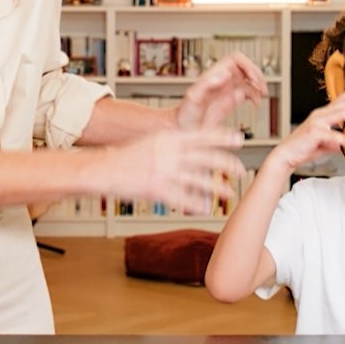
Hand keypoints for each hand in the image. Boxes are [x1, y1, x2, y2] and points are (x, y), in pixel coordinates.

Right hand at [97, 127, 247, 214]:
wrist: (103, 169)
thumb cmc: (126, 157)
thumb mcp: (152, 141)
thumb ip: (173, 143)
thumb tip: (194, 145)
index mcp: (168, 138)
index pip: (202, 135)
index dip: (222, 137)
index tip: (239, 139)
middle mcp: (169, 152)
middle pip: (206, 157)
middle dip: (227, 164)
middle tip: (241, 170)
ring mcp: (164, 171)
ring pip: (199, 179)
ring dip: (217, 187)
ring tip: (229, 192)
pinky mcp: (157, 189)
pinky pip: (183, 198)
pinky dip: (197, 204)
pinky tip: (205, 208)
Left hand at [174, 53, 269, 129]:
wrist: (182, 129)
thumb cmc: (183, 114)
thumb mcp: (193, 96)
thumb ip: (208, 83)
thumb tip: (224, 73)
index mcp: (215, 76)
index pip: (236, 60)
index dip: (248, 65)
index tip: (253, 77)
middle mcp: (222, 81)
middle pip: (246, 68)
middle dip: (257, 74)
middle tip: (261, 86)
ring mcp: (226, 91)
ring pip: (249, 80)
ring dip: (258, 85)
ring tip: (262, 93)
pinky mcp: (229, 103)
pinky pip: (247, 94)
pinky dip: (255, 97)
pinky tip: (255, 104)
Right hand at [265, 88, 344, 174]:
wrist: (286, 154)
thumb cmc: (303, 148)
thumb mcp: (324, 142)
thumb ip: (336, 140)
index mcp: (321, 115)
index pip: (339, 101)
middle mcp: (319, 115)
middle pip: (342, 105)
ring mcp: (316, 123)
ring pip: (339, 115)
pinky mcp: (314, 133)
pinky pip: (332, 135)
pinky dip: (344, 138)